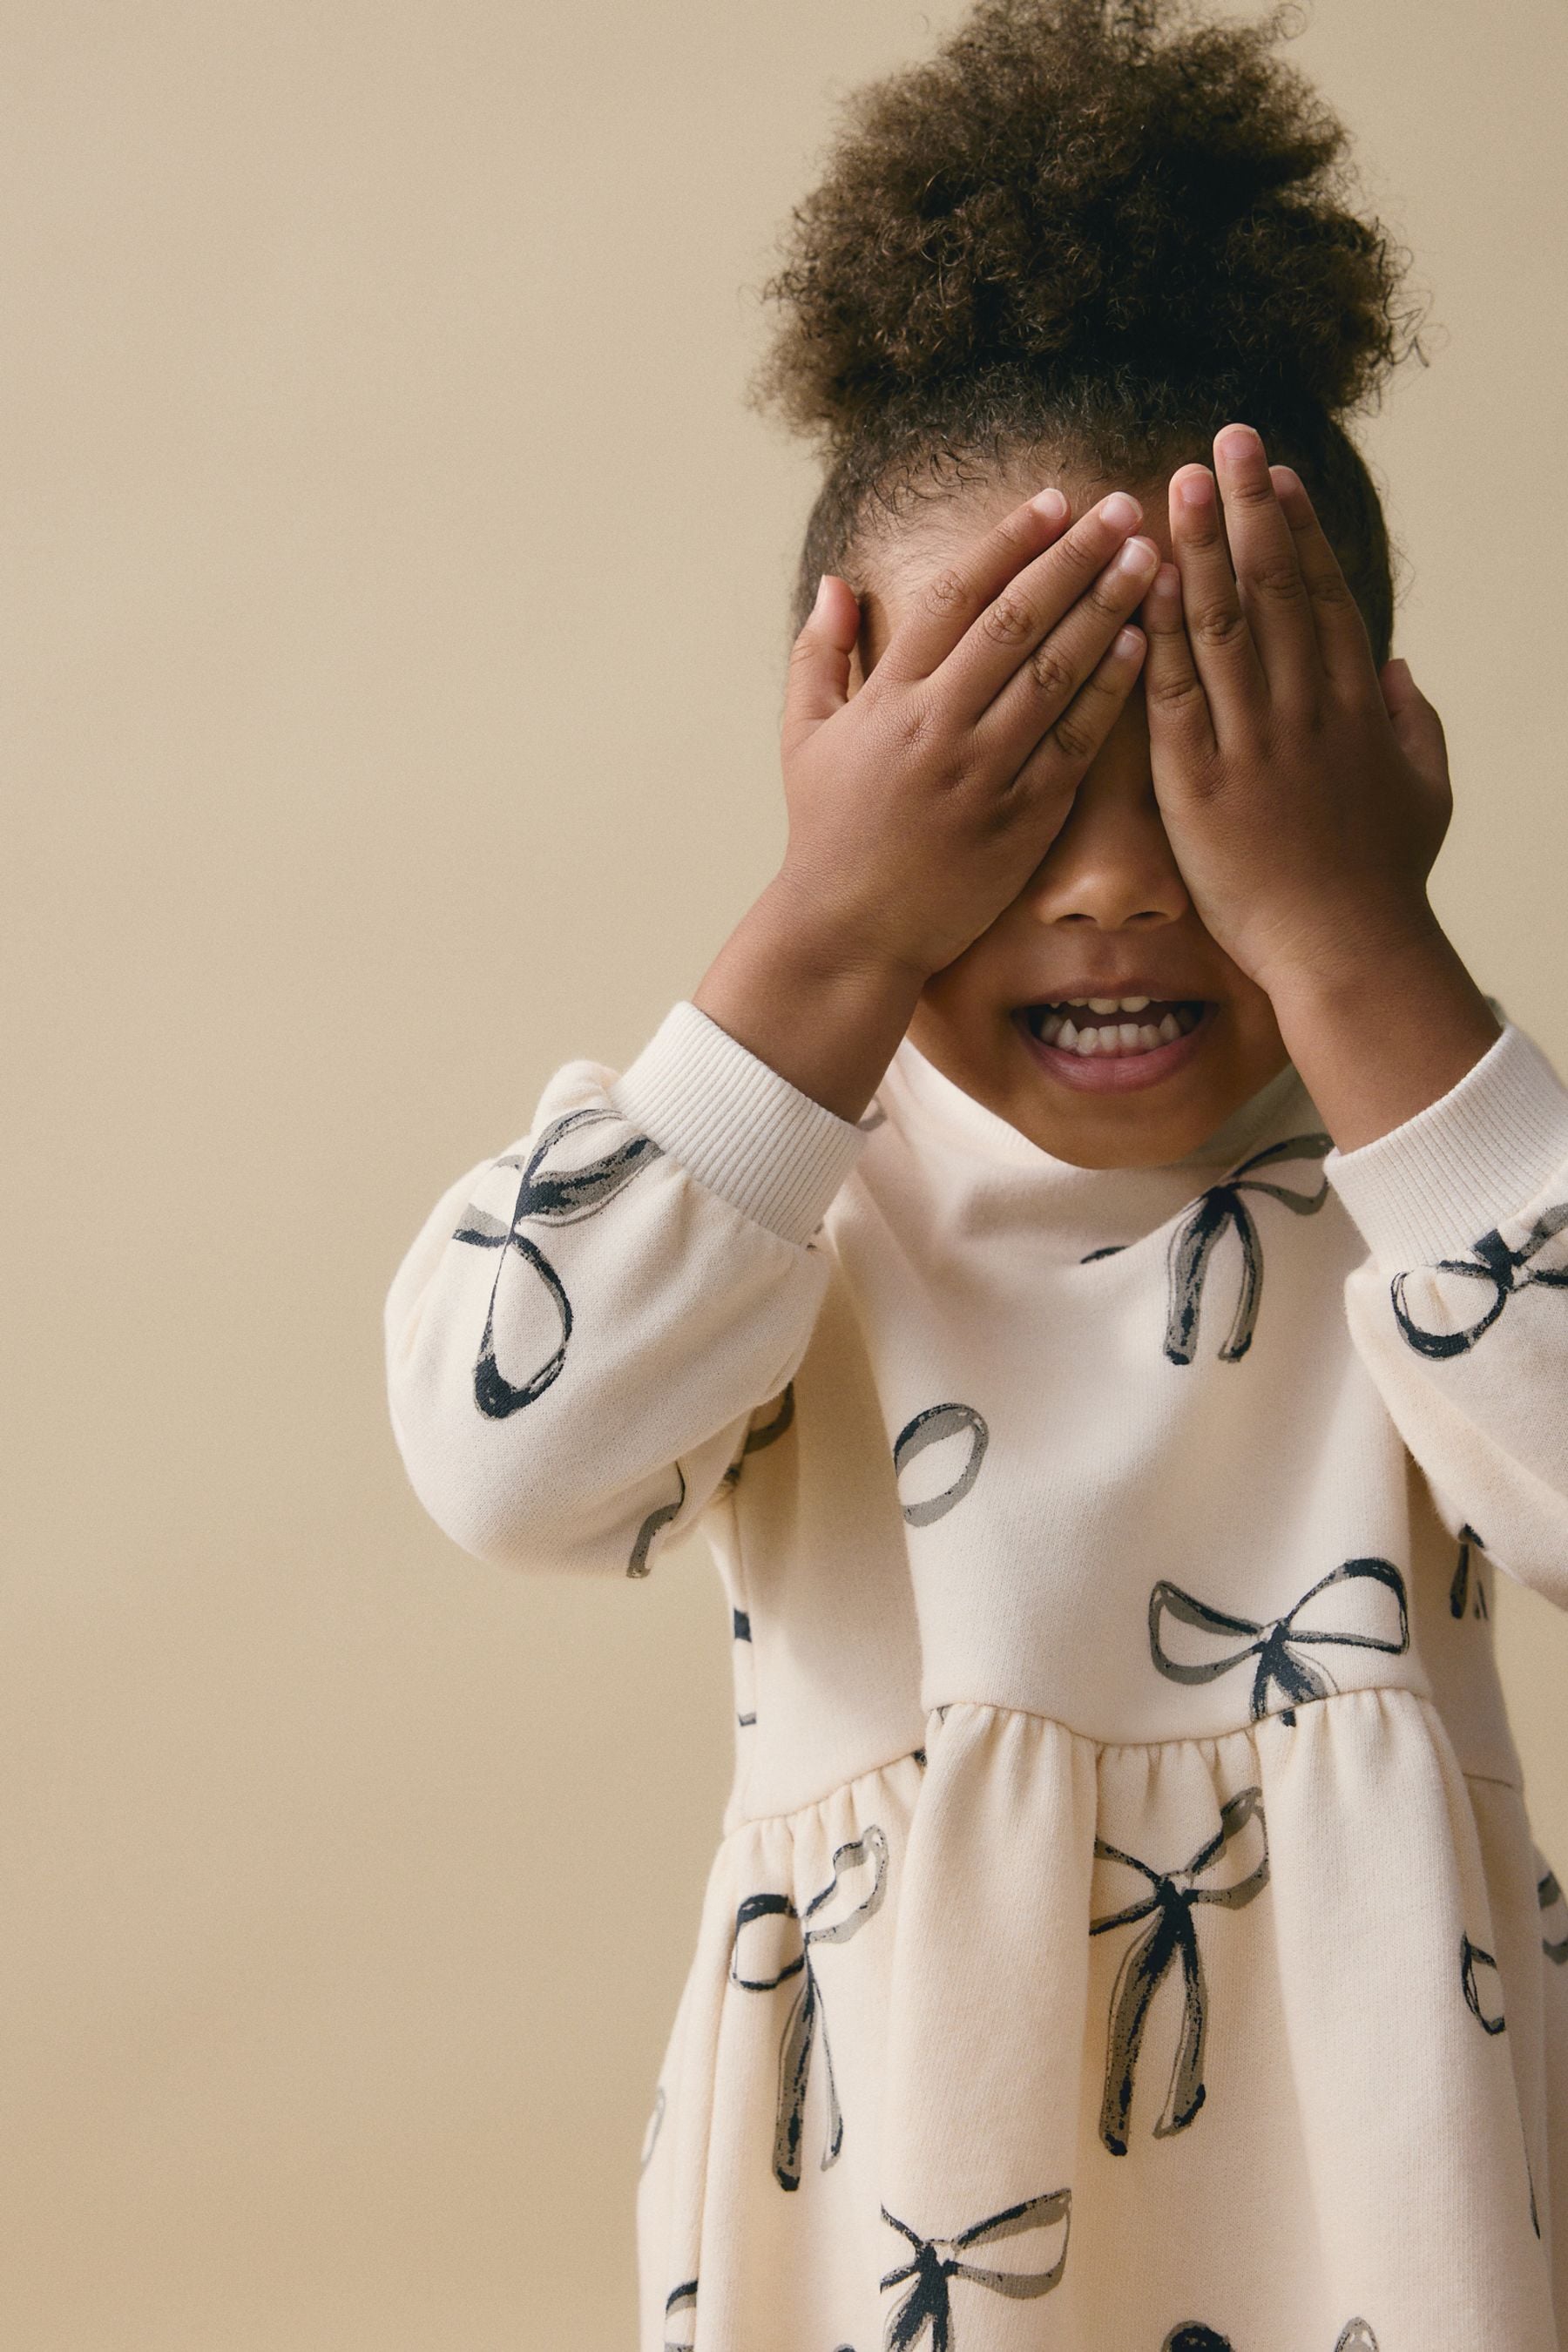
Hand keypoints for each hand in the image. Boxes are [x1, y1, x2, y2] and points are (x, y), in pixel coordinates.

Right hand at [775, 485, 1161, 981]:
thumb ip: (820, 654)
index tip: (1054, 501)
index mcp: (889, 698)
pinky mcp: (1020, 822)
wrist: (849, 934)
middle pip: (1017, 622)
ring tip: (1147, 559)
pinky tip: (1142, 645)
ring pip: (1055, 675)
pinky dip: (1108, 692)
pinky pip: (1074, 744)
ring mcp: (983, 775)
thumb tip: (837, 581)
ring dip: (1106, 611)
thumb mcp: (803, 737)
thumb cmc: (825, 833)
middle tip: (1122, 508)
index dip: (1009, 543)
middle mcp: (938, 728)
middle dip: (1074, 558)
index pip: (956, 597)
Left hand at [1141, 423, 1452, 999]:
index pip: (1325, 596)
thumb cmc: (1384, 882)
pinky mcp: (1200, 785)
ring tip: (1181, 481)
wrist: (1349, 953)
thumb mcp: (1425, 791)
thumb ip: (1413, 723)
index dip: (1299, 531)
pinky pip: (1174, 693)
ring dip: (1200, 547)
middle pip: (1276, 588)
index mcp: (1355, 706)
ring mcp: (1252, 743)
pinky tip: (1142, 581)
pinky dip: (1159, 633)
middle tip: (1225, 438)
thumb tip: (1397, 669)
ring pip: (1224, 624)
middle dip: (1249, 508)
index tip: (1276, 476)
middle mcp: (1305, 709)